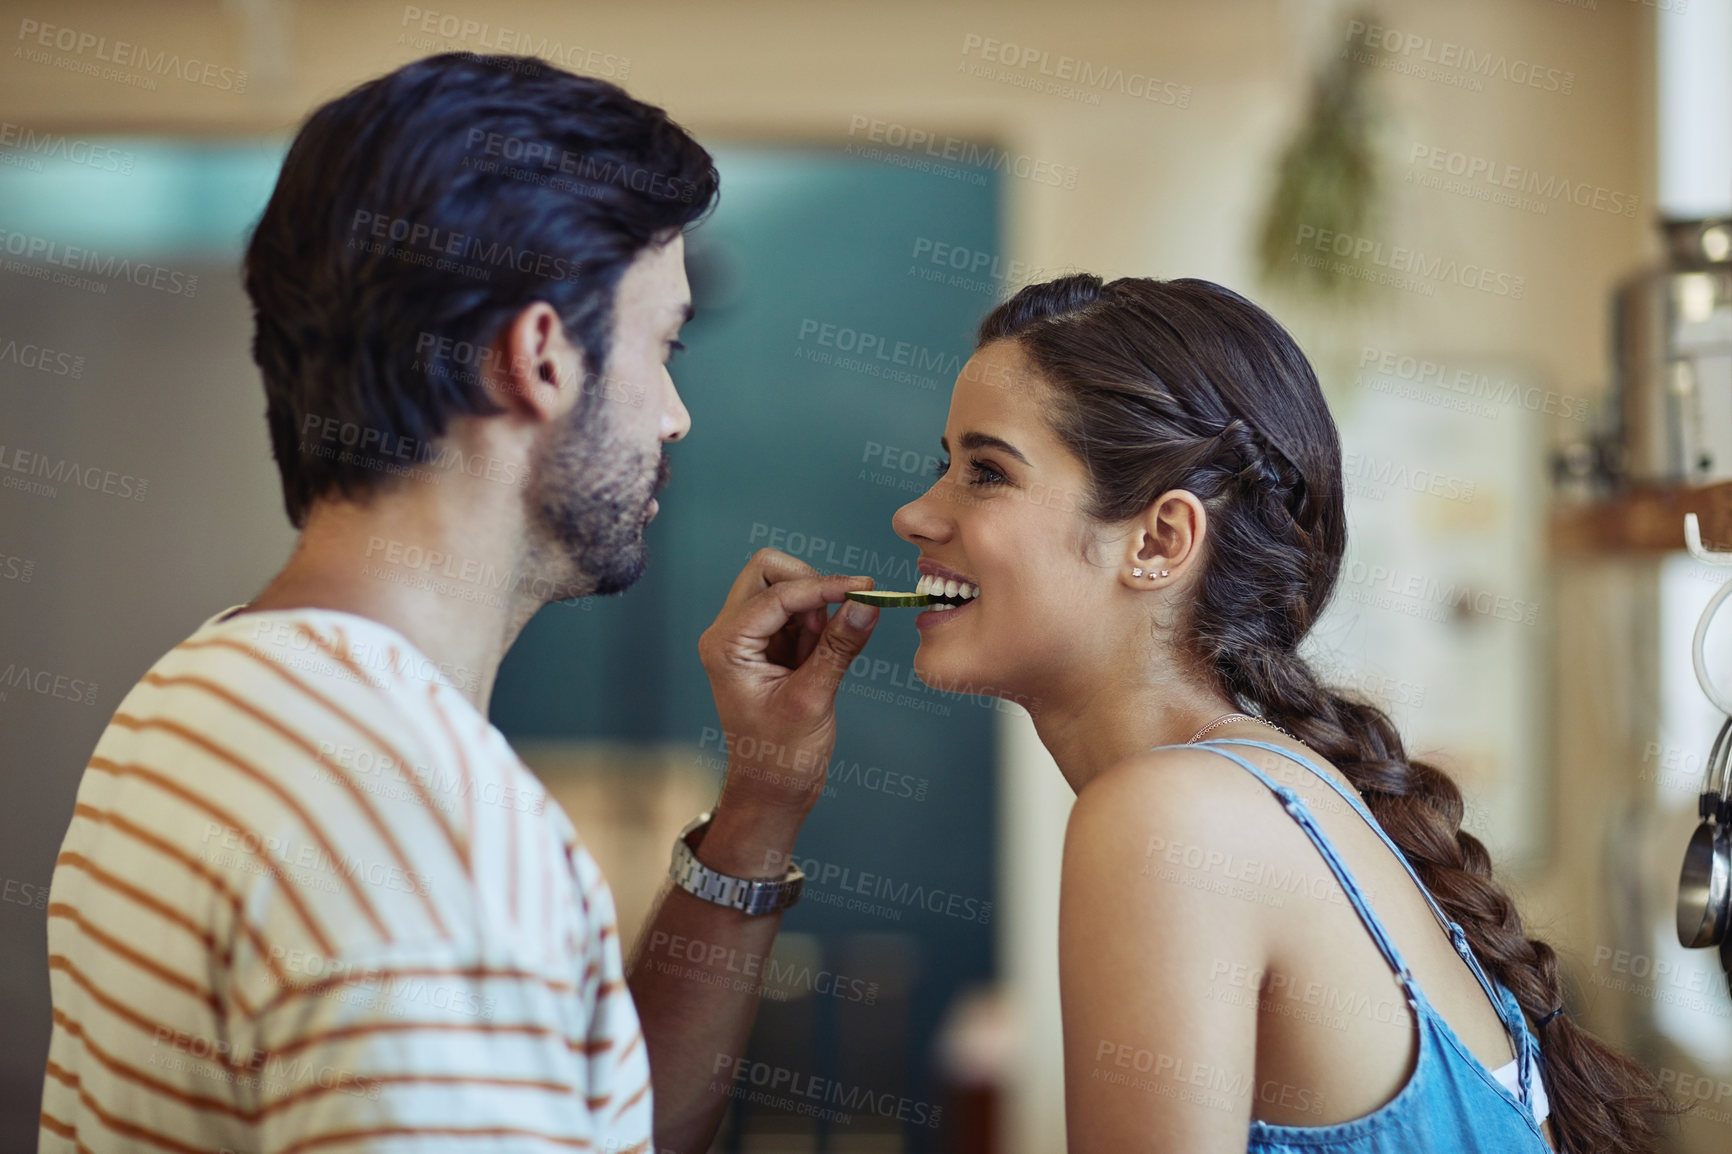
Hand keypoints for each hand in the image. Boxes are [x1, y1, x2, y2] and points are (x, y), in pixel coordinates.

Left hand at [696, 548, 880, 828]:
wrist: (772, 789)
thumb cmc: (781, 755)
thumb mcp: (813, 699)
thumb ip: (838, 647)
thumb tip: (866, 604)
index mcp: (726, 646)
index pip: (776, 594)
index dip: (823, 587)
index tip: (864, 588)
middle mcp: (729, 634)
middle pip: (768, 572)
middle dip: (810, 584)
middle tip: (838, 616)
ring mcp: (747, 638)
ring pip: (784, 587)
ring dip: (815, 607)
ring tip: (823, 655)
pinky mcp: (768, 646)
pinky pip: (796, 612)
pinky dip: (817, 622)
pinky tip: (823, 656)